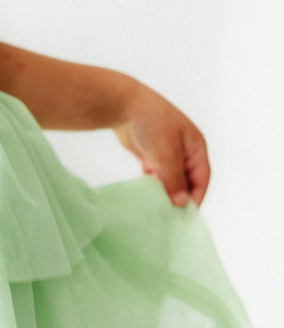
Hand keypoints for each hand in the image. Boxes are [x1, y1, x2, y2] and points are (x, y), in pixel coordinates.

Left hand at [113, 81, 209, 206]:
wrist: (124, 106)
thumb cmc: (151, 123)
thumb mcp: (166, 154)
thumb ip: (174, 180)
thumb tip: (182, 203)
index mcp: (196, 147)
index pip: (202, 178)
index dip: (196, 198)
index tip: (187, 217)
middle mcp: (184, 151)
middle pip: (187, 181)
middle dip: (180, 199)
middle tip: (171, 220)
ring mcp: (167, 154)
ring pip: (170, 181)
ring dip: (165, 196)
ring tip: (158, 214)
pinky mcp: (151, 157)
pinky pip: (156, 178)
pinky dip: (153, 189)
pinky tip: (147, 201)